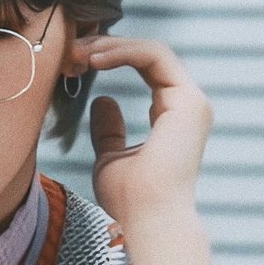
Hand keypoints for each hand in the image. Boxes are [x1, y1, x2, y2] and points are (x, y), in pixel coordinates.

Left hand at [72, 35, 217, 264]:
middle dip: (107, 47)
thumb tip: (103, 101)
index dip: (110, 58)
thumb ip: (109, 130)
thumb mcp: (110, 157)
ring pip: (152, 50)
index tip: (74, 62)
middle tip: (71, 50)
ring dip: (112, 46)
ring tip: (79, 52)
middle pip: (148, 54)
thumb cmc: (129, 199)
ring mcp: (192, 102)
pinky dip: (124, 51)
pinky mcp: (189, 101)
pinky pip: (155, 57)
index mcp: (173, 117)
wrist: (147, 218)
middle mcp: (187, 105)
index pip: (145, 68)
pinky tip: (95, 59)